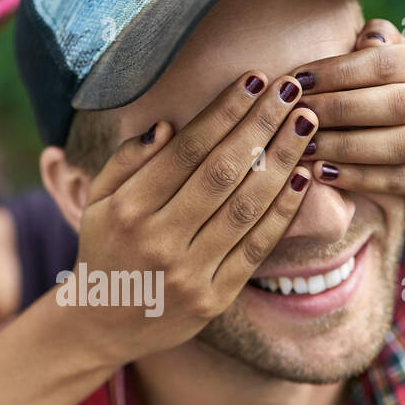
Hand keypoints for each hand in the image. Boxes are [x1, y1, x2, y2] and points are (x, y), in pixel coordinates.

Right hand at [70, 70, 317, 365]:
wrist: (101, 325)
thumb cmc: (105, 248)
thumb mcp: (99, 201)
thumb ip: (128, 161)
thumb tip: (169, 125)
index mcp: (128, 209)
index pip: (186, 150)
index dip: (224, 112)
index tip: (255, 80)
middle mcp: (158, 241)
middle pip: (221, 172)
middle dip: (260, 125)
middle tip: (291, 90)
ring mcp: (188, 274)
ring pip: (244, 208)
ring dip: (281, 160)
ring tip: (305, 124)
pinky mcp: (213, 300)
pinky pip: (256, 248)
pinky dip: (282, 211)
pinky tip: (302, 177)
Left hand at [289, 20, 404, 257]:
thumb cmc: (383, 94)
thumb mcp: (380, 64)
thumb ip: (371, 44)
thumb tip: (367, 37)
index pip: (384, 62)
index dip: (339, 71)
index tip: (298, 80)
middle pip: (395, 103)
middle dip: (340, 110)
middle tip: (299, 116)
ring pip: (398, 145)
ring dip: (346, 147)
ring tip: (306, 147)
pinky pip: (396, 181)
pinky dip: (357, 178)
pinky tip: (322, 174)